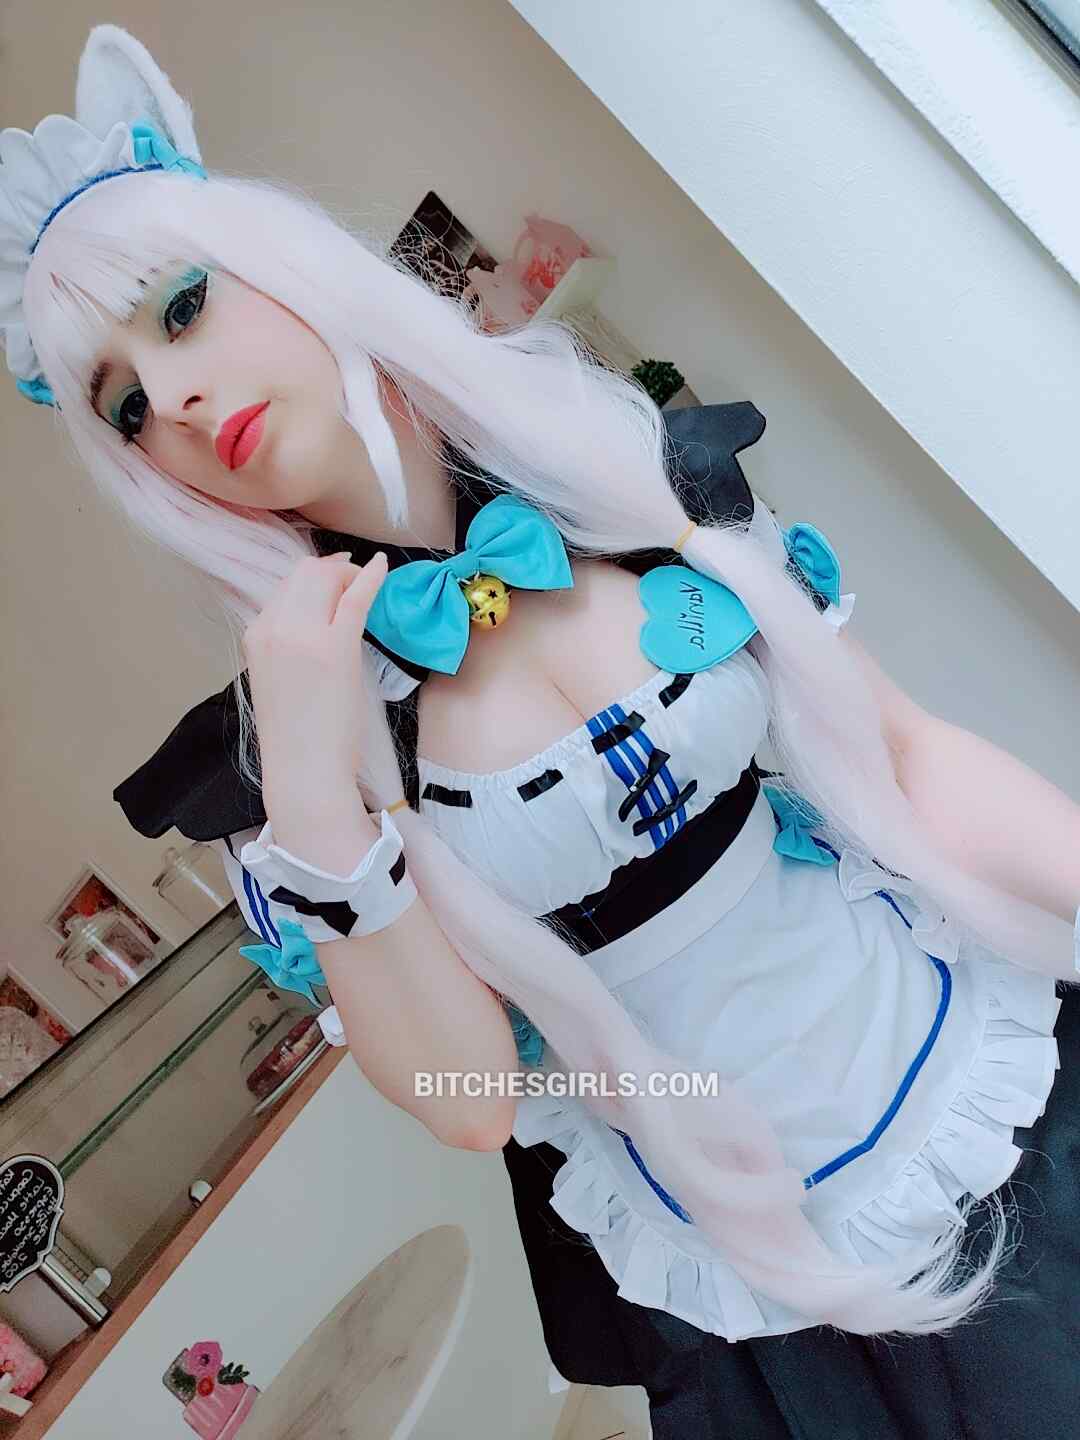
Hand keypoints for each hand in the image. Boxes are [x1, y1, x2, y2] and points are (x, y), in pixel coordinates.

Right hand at [243, 550, 388, 834]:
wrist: (303, 770)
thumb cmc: (295, 735)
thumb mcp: (276, 678)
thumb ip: (286, 645)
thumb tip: (313, 621)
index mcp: (255, 635)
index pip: (284, 588)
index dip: (313, 579)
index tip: (334, 581)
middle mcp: (274, 627)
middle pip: (304, 573)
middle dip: (332, 570)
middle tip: (353, 578)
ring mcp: (303, 634)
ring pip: (325, 577)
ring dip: (348, 575)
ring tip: (364, 585)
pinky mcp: (336, 646)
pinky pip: (355, 597)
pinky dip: (370, 576)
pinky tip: (382, 566)